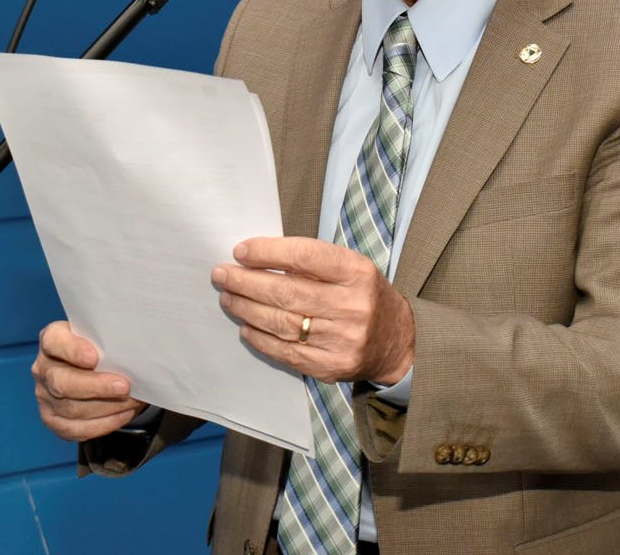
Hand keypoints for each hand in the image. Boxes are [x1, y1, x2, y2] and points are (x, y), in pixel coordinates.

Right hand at [31, 320, 148, 440]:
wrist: (100, 368)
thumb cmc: (103, 349)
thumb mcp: (105, 337)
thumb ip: (112, 339)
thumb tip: (134, 352)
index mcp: (52, 340)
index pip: (54, 341)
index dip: (72, 350)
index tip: (94, 358)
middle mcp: (44, 368)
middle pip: (62, 381)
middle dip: (96, 386)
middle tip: (124, 386)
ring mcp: (45, 396)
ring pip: (71, 408)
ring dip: (107, 407)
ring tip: (132, 401)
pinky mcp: (53, 419)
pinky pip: (76, 429)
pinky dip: (104, 424)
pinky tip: (123, 414)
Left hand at [211, 237, 414, 384]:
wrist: (397, 342)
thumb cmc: (363, 295)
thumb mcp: (350, 268)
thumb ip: (312, 262)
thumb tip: (257, 257)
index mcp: (357, 272)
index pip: (305, 256)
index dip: (269, 252)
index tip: (241, 251)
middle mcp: (351, 306)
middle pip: (288, 292)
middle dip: (247, 282)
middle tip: (222, 275)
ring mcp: (342, 340)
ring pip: (282, 323)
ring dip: (247, 309)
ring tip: (228, 297)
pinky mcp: (331, 366)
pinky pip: (286, 353)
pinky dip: (261, 338)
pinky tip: (246, 327)